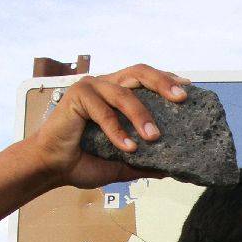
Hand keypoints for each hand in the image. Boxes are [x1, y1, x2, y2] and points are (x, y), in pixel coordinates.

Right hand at [28, 63, 192, 188]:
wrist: (52, 168)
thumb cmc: (84, 161)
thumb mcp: (123, 163)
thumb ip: (146, 162)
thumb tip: (174, 169)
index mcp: (117, 94)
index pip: (146, 80)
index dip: (167, 80)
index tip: (188, 90)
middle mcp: (106, 85)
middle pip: (139, 72)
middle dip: (163, 82)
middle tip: (181, 97)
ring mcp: (91, 87)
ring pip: (124, 93)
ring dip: (142, 115)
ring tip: (154, 137)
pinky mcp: (77, 96)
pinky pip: (104, 112)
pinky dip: (117, 131)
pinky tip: (129, 148)